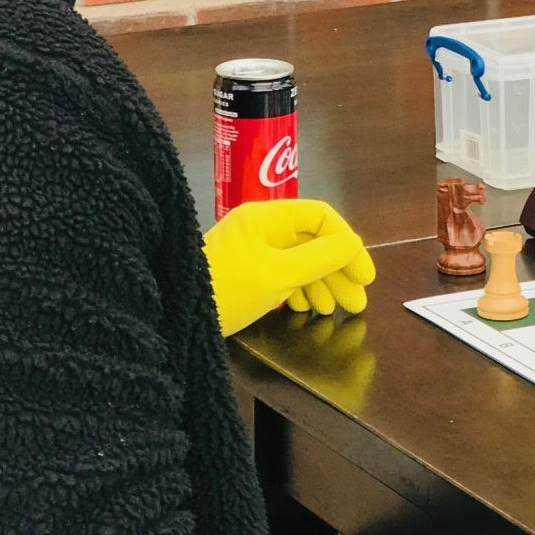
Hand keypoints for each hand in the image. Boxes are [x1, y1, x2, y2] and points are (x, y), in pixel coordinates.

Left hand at [202, 199, 374, 336]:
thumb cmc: (225, 290)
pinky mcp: (242, 274)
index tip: (364, 276)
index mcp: (267, 218)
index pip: (321, 218)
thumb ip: (320, 258)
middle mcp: (260, 229)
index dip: (348, 245)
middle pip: (312, 242)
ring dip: (321, 284)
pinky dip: (298, 291)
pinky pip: (280, 275)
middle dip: (338, 271)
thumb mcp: (278, 275)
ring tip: (334, 311)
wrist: (170, 316)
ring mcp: (250, 252)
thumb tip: (353, 245)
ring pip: (298, 261)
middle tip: (357, 303)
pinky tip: (306, 309)